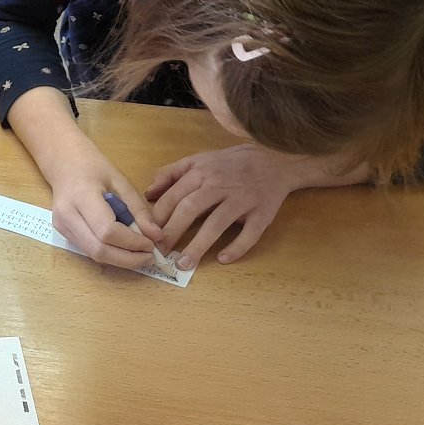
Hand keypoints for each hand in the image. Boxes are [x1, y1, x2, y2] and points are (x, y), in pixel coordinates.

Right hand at [49, 149, 164, 270]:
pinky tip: (124, 248)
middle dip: (128, 259)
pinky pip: (90, 251)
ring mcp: (62, 227)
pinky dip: (110, 253)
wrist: (65, 165)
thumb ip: (138, 210)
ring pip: (94, 254)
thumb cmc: (94, 167)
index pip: (107, 230)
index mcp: (82, 196)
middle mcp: (67, 216)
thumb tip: (155, 236)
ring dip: (120, 259)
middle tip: (150, 256)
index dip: (132, 242)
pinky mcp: (64, 234)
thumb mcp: (121, 182)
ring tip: (140, 254)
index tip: (151, 243)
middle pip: (99, 250)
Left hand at [147, 145, 371, 268]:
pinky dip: (237, 247)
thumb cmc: (230, 164)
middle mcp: (221, 185)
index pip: (174, 196)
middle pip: (191, 209)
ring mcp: (243, 199)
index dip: (159, 217)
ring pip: (217, 223)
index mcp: (202, 172)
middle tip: (160, 252)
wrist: (275, 160)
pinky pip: (250, 233)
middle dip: (172, 232)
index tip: (148, 234)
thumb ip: (171, 174)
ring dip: (199, 245)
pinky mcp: (263, 213)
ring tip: (183, 264)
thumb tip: (148, 193)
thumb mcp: (199, 160)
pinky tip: (222, 259)